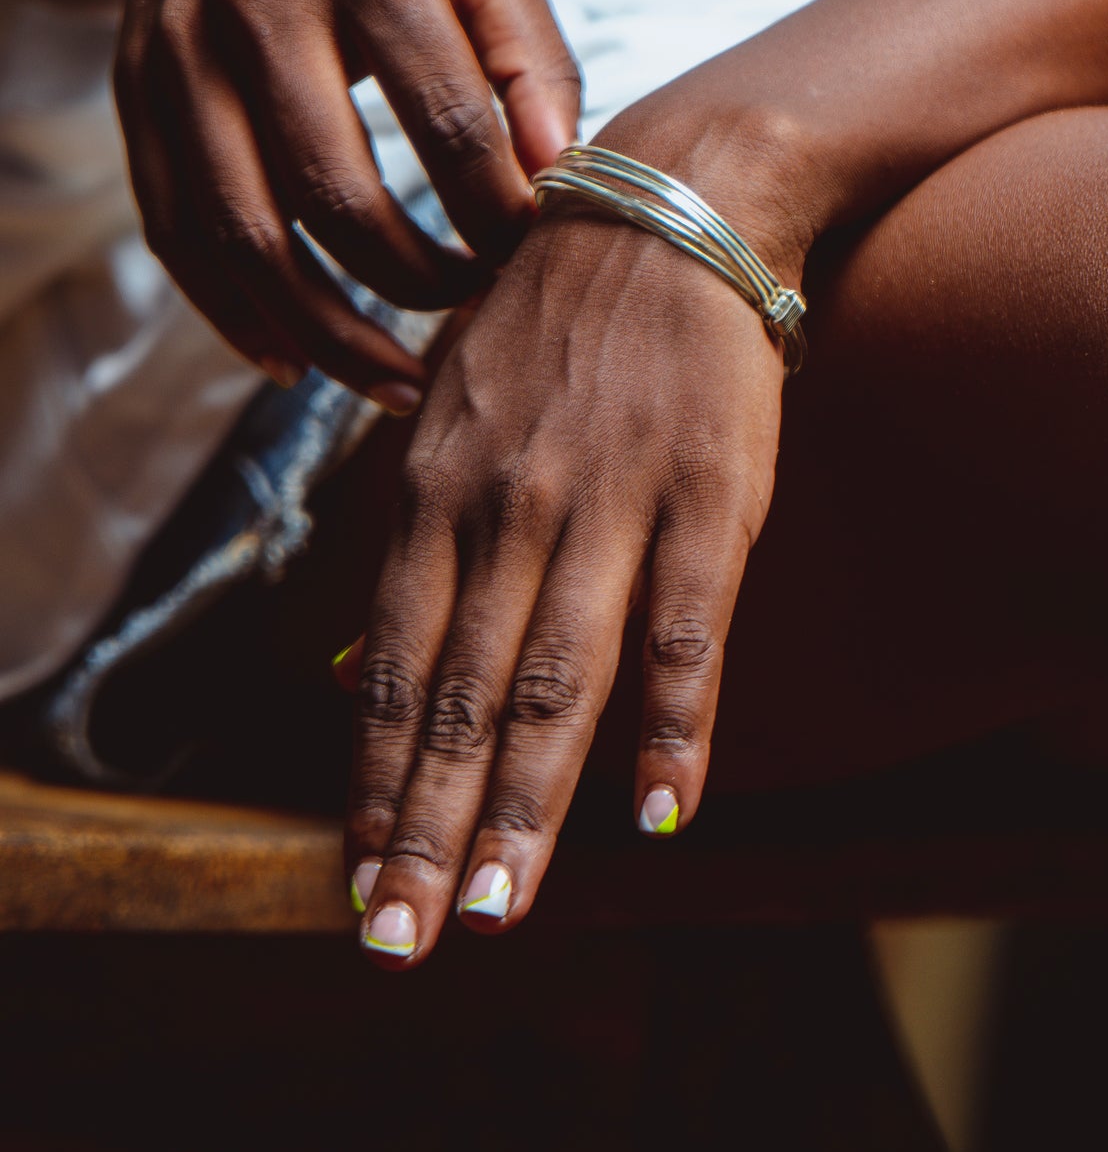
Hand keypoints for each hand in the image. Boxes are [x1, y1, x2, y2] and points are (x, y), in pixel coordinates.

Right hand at [112, 0, 578, 402]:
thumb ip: (530, 50)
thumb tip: (565, 172)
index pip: (444, 112)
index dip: (496, 204)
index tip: (533, 251)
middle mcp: (257, 3)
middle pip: (332, 186)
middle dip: (415, 279)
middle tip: (471, 310)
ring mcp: (181, 56)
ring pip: (242, 229)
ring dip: (324, 329)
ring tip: (397, 382)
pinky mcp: (136, 98)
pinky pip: (175, 232)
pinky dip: (233, 312)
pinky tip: (295, 361)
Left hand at [343, 191, 786, 959]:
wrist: (671, 207)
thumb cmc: (556, 319)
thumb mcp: (448, 409)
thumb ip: (412, 537)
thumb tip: (358, 664)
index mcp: (437, 490)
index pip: (395, 669)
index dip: (372, 784)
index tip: (353, 885)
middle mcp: (507, 505)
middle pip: (459, 697)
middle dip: (424, 829)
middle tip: (400, 945)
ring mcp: (609, 502)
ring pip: (555, 680)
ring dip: (525, 806)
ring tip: (497, 910)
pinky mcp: (710, 495)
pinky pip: (687, 630)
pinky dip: (672, 725)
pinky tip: (660, 814)